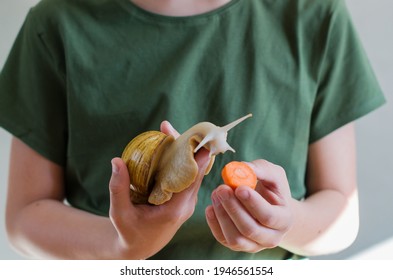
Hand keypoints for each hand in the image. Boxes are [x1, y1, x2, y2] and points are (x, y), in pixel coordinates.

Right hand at [108, 121, 209, 258]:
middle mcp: (186, 204)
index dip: (195, 156)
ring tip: (168, 131)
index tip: (195, 136)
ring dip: (183, 152)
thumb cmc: (129, 232)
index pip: (192, 178)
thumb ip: (118, 188)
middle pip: (194, 170)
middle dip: (186, 147)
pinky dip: (179, 161)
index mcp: (176, 209)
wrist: (138, 248)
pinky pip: (186, 176)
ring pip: (192, 172)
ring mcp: (187, 201)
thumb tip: (117, 160)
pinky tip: (168, 147)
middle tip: (170, 127)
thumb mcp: (119, 213)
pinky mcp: (183, 199)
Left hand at [205, 159, 293, 252]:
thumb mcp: (272, 174)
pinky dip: (214, 223)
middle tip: (221, 189)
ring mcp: (254, 245)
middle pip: (250, 229)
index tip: (239, 188)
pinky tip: (211, 207)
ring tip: (216, 194)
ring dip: (222, 215)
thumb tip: (242, 168)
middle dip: (233, 208)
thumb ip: (260, 169)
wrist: (269, 206)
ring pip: (235, 238)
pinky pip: (223, 239)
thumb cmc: (271, 188)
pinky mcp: (238, 246)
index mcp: (284, 220)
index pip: (269, 216)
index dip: (253, 203)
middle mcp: (271, 238)